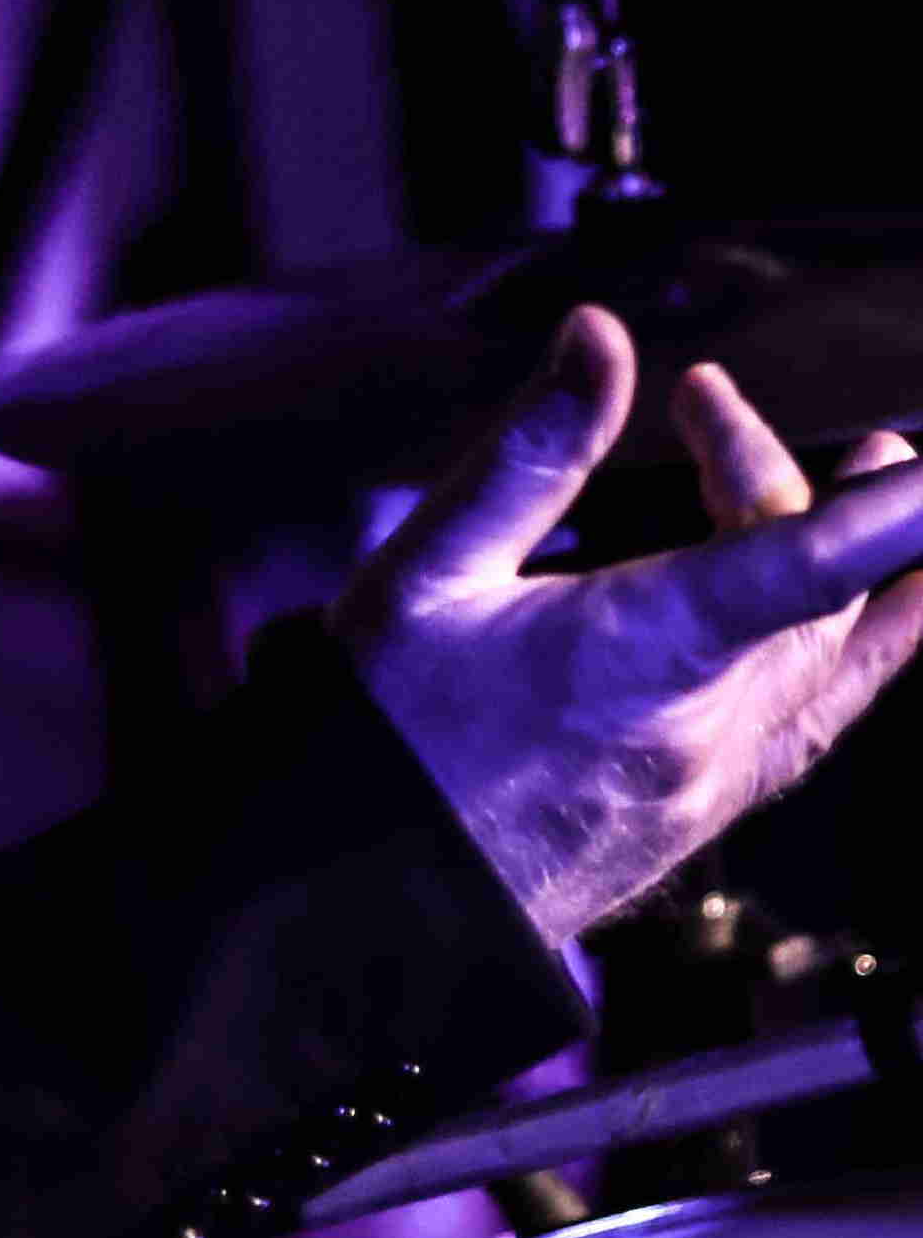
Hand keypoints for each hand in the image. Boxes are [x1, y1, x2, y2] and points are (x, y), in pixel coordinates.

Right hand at [331, 304, 922, 941]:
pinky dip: (861, 659)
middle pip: (816, 586)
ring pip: (838, 663)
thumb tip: (599, 337)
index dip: (894, 511)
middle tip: (706, 410)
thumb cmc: (384, 733)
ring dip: (868, 569)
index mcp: (640, 648)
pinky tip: (872, 631)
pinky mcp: (703, 817)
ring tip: (899, 487)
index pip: (809, 561)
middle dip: (778, 478)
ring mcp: (712, 782)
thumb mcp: (428, 569)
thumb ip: (533, 451)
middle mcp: (702, 724)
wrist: (367, 900)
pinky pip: (818, 725)